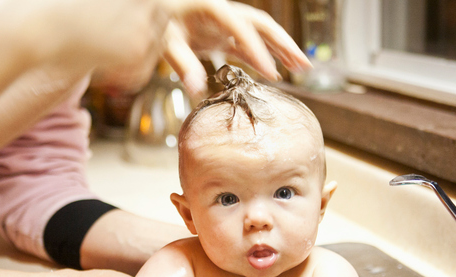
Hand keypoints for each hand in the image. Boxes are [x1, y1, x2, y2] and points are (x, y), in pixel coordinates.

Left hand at [163, 1, 310, 96]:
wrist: (152, 15)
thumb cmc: (158, 23)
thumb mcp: (166, 43)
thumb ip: (183, 64)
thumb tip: (197, 89)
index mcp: (211, 8)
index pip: (241, 28)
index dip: (257, 50)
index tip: (270, 73)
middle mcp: (224, 13)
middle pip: (262, 25)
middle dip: (284, 44)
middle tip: (303, 64)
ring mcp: (226, 25)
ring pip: (261, 34)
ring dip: (282, 50)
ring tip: (302, 69)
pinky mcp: (223, 36)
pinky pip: (249, 46)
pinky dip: (263, 59)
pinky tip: (276, 75)